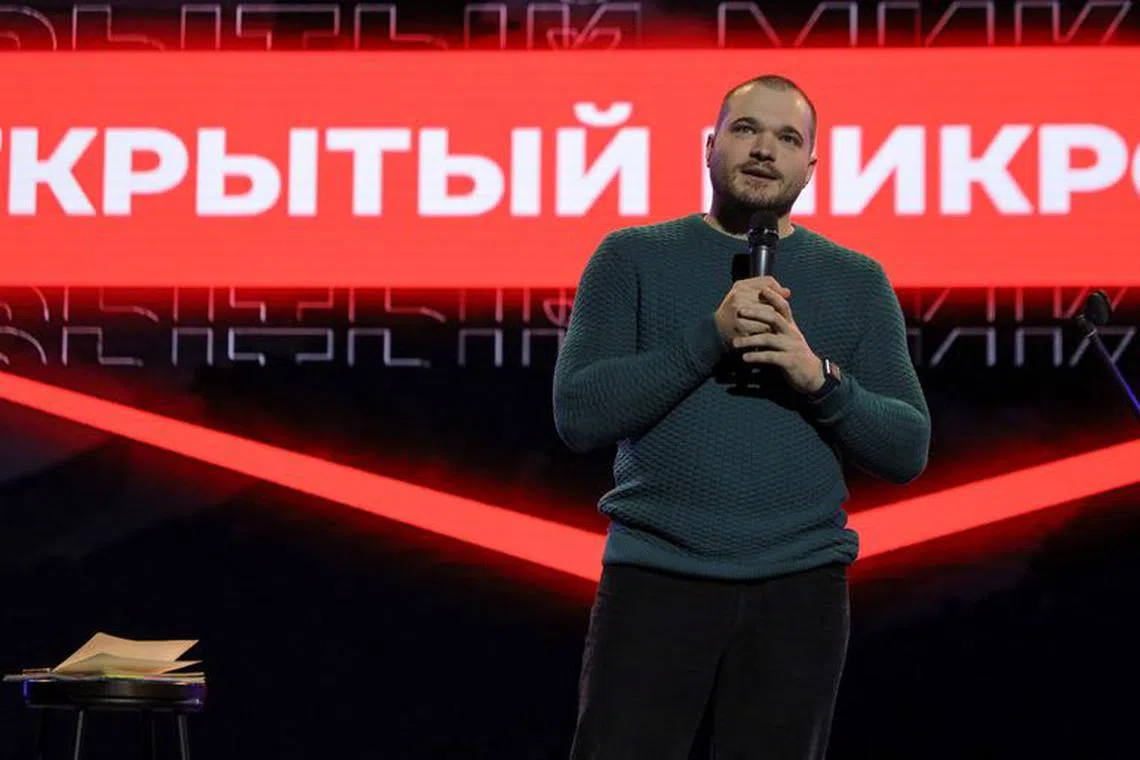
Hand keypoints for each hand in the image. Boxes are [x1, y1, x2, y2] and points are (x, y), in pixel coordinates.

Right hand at [715, 276, 791, 342]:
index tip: (776, 304)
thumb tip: (787, 292)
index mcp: (740, 286)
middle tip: (776, 318)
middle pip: (771, 302)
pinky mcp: (741, 327)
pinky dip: (767, 331)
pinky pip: (764, 328)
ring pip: (769, 314)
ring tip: (771, 326)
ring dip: (773, 322)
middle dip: (776, 311)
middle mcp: (738, 296)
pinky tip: (765, 333)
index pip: (768, 286)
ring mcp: (739, 311)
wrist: (717, 330)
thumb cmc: (736, 311)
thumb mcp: (747, 293)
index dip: (776, 296)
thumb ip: (768, 288)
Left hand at [717, 278, 825, 394]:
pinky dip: (757, 356)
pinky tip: (745, 358)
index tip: (760, 289)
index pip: (782, 306)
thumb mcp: (787, 337)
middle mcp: (792, 333)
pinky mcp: (791, 361)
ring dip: (750, 340)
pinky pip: (772, 357)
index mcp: (790, 326)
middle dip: (756, 313)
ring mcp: (792, 346)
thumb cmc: (794, 354)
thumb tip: (760, 311)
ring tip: (734, 343)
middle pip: (774, 317)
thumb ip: (777, 325)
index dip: (772, 296)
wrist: (812, 375)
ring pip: (769, 338)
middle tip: (739, 311)